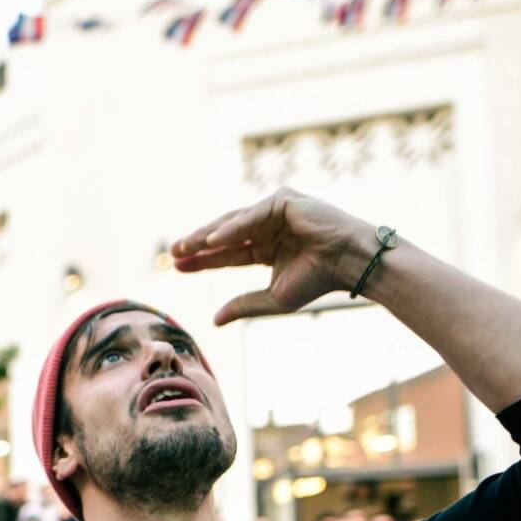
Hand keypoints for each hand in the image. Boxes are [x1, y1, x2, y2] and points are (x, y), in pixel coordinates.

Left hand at [169, 187, 381, 325]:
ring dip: (207, 235)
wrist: (348, 265)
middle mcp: (268, 226)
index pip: (227, 252)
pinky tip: (211, 241)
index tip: (177, 267)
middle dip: (197, 245)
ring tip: (184, 247)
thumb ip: (243, 305)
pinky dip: (231, 228)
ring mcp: (276, 211)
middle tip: (172, 254)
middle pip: (225, 236)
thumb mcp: (273, 298)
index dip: (202, 260)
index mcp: (266, 246)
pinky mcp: (284, 200)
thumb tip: (214, 320)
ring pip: (233, 223)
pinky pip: (251, 216)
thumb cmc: (318, 280)